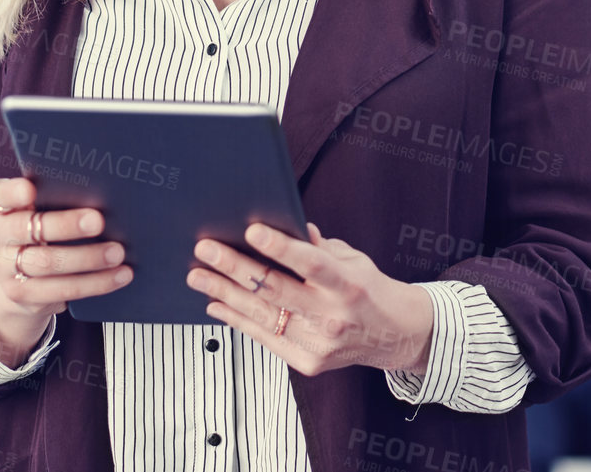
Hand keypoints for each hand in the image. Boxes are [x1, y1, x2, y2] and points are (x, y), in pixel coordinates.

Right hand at [0, 176, 130, 367]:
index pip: (0, 193)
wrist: (12, 280)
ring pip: (47, 263)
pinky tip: (120, 275)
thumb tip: (107, 191)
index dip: (13, 192)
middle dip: (65, 225)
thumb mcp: (36, 211)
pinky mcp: (22, 294)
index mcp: (0, 207)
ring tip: (117, 252)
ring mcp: (6, 269)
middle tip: (98, 221)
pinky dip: (95, 282)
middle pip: (28, 229)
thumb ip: (55, 196)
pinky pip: (61, 290)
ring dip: (88, 258)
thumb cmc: (37, 231)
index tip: (30, 189)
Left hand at [187, 221, 434, 375]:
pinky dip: (237, 319)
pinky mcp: (306, 362)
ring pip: (262, 315)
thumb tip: (285, 227)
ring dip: (225, 293)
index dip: (282, 248)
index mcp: (350, 285)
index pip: (313, 264)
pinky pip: (264, 337)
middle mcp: (334, 316)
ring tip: (198, 276)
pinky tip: (216, 304)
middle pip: (277, 291)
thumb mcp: (353, 259)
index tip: (252, 232)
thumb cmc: (368, 289)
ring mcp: (319, 343)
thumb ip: (319, 247)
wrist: (393, 334)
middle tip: (206, 250)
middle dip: (236, 268)